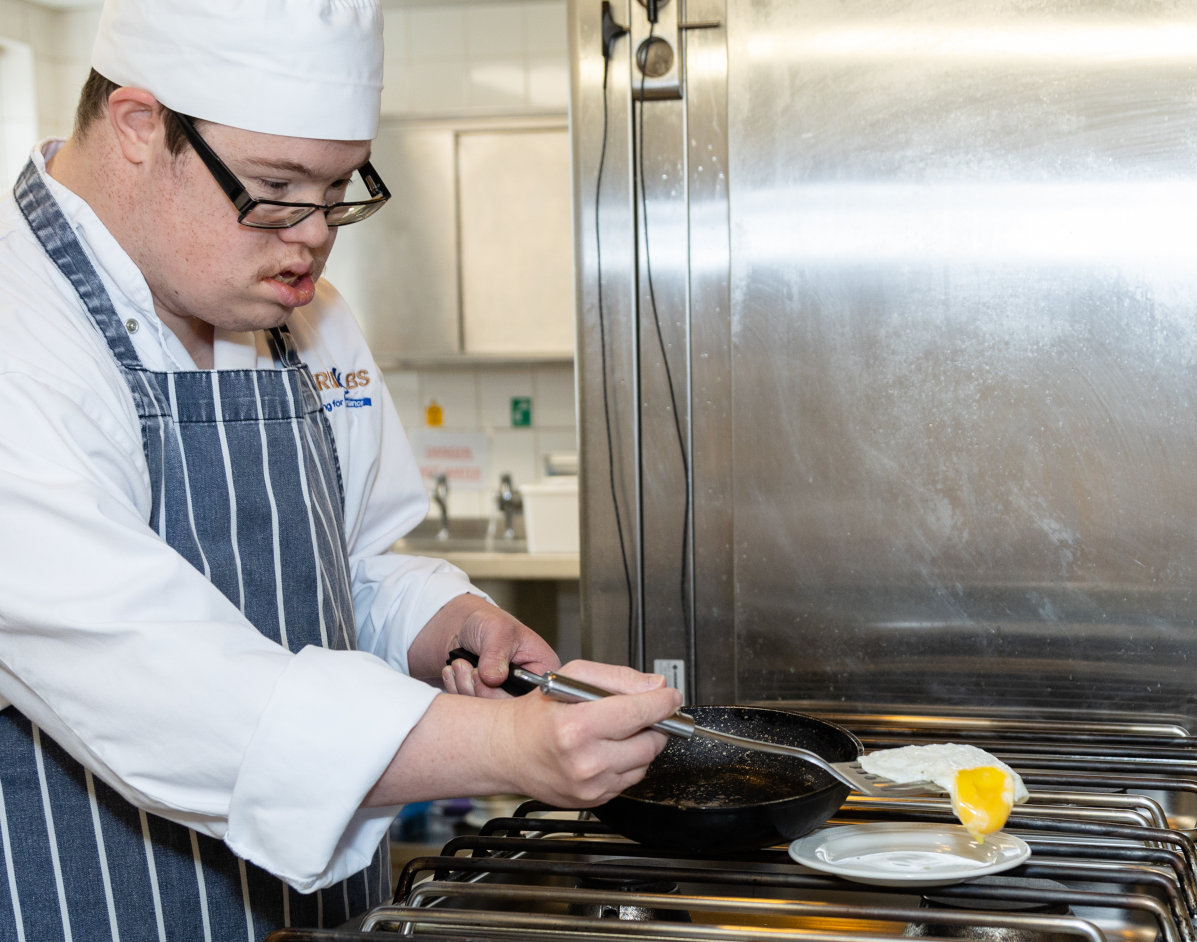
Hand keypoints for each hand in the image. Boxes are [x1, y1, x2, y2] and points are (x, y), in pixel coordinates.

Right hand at [366, 658, 683, 808]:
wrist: (508, 751)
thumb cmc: (536, 713)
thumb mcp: (572, 678)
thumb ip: (618, 678)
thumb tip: (655, 686)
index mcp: (578, 726)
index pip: (640, 712)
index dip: (663, 701)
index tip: (671, 695)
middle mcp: (586, 761)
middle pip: (650, 742)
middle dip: (655, 723)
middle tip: (645, 711)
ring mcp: (591, 786)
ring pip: (644, 763)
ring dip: (641, 744)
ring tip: (617, 730)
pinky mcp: (594, 801)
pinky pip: (630, 780)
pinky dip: (627, 763)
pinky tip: (607, 749)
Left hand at [408, 593, 559, 697]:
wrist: (463, 629)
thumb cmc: (489, 623)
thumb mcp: (496, 629)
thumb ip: (496, 652)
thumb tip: (495, 678)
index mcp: (543, 670)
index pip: (533, 697)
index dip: (504, 693)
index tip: (485, 677)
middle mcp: (528, 689)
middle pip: (508, 710)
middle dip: (480, 690)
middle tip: (468, 669)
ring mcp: (507, 698)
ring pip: (487, 714)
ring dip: (465, 689)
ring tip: (460, 665)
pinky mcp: (488, 705)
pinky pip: (472, 712)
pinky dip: (458, 692)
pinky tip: (456, 674)